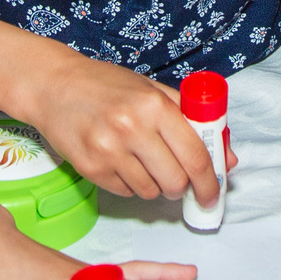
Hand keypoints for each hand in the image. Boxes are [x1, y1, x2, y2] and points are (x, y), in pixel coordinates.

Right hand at [21, 51, 218, 206]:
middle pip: (175, 181)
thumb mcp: (153, 90)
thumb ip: (192, 121)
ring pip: (150, 192)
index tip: (213, 194)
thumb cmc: (106, 85)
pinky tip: (122, 163)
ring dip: (155, 186)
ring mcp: (108, 151)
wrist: (54, 86)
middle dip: (182, 187)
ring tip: (144, 163)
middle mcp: (132, 129)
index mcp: (154, 106)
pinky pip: (125, 192)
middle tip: (177, 179)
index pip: (195, 156)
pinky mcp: (90, 168)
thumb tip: (226, 158)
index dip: (210, 181)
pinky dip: (131, 185)